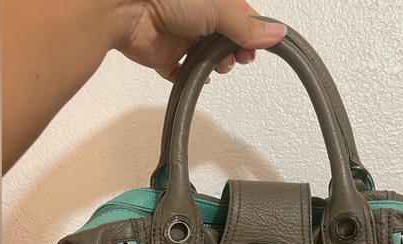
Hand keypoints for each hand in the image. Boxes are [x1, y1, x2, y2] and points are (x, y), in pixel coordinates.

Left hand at [114, 0, 286, 80]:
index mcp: (213, 0)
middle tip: (236, 59)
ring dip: (215, 65)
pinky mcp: (164, 56)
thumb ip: (247, 26)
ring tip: (216, 65)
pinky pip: (181, 72)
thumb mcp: (220, 7)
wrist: (125, 7)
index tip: (256, 50)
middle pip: (225, 40)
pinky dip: (190, 76)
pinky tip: (198, 76)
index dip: (251, 35)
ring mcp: (180, 36)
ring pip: (206, 57)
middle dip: (234, 52)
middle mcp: (197, 15)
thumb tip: (278, 34)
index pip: (241, 18)